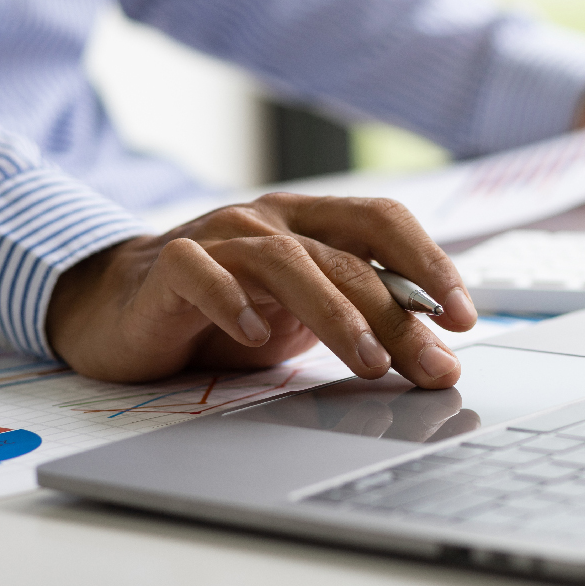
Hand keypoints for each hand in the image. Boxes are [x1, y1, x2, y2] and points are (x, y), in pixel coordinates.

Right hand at [46, 194, 476, 387]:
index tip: (464, 317)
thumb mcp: (304, 316)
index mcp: (310, 222)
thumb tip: (437, 356)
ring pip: (287, 261)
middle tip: (434, 365)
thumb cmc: (224, 313)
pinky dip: (234, 301)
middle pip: (347, 257)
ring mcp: (219, 238)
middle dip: (398, 315)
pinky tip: (258, 337)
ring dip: (335, 313)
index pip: (383, 222)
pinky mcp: (169, 268)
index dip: (430, 263)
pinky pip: (202, 272)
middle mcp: (269, 220)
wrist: (120, 309)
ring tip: (367, 360)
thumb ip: (361, 317)